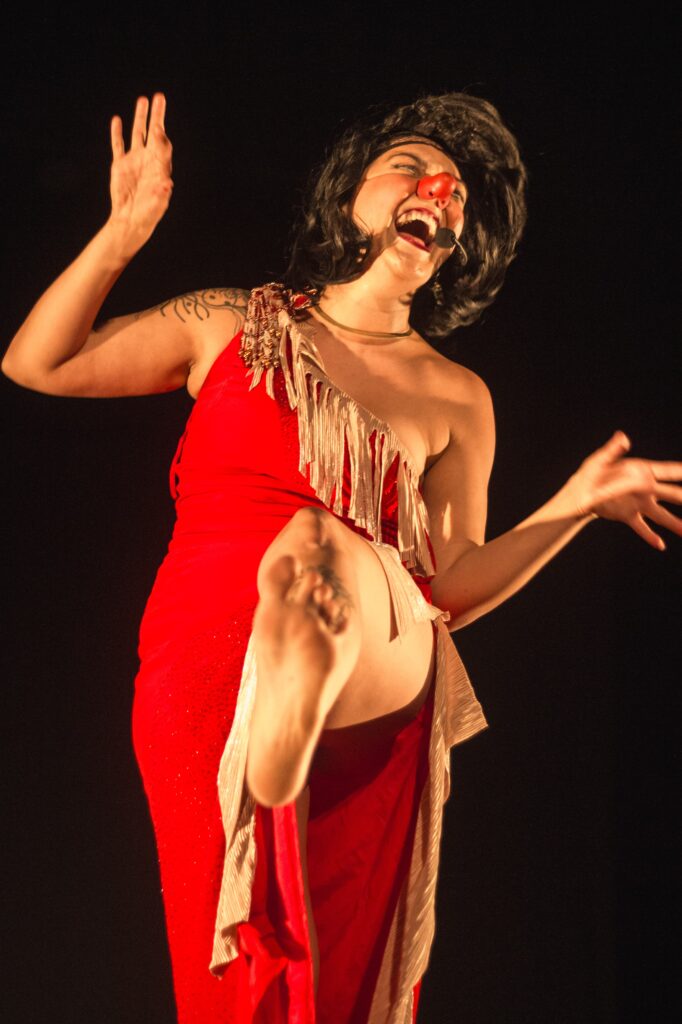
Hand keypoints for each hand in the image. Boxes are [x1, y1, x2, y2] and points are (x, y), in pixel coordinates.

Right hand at [107, 93, 172, 253]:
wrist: (130, 221)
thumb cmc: (148, 215)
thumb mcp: (157, 206)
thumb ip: (162, 194)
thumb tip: (168, 184)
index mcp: (159, 168)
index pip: (162, 146)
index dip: (161, 136)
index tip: (158, 127)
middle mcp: (148, 161)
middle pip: (153, 133)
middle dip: (157, 116)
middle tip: (160, 97)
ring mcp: (134, 161)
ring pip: (137, 134)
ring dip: (140, 118)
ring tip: (142, 100)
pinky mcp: (120, 165)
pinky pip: (118, 145)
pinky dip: (117, 133)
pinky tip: (117, 120)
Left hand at [569, 431, 681, 549]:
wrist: (579, 492)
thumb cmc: (590, 473)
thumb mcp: (599, 461)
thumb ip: (612, 451)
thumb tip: (623, 438)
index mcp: (640, 472)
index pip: (665, 471)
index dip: (680, 472)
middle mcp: (643, 489)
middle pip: (669, 494)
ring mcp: (637, 504)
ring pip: (661, 515)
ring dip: (674, 523)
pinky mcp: (628, 516)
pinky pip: (642, 528)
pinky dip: (650, 536)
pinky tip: (660, 545)